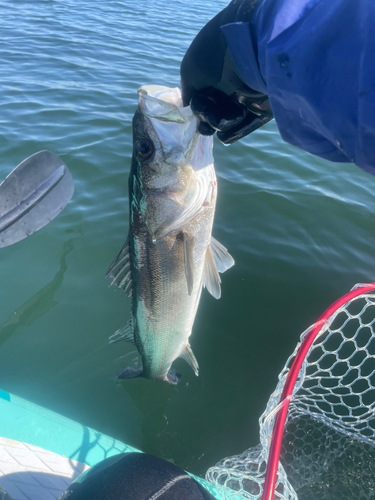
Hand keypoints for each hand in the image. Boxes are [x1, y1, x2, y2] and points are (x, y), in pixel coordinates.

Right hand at [180, 2, 272, 143]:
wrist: (249, 45)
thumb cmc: (214, 55)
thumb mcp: (190, 70)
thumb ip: (188, 92)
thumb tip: (188, 109)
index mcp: (212, 75)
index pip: (202, 99)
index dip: (198, 110)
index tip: (196, 115)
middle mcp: (229, 85)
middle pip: (215, 112)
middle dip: (208, 120)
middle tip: (206, 125)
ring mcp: (246, 96)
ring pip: (229, 120)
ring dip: (220, 125)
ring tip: (219, 122)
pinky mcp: (261, 106)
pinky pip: (247, 124)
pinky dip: (235, 132)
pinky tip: (225, 136)